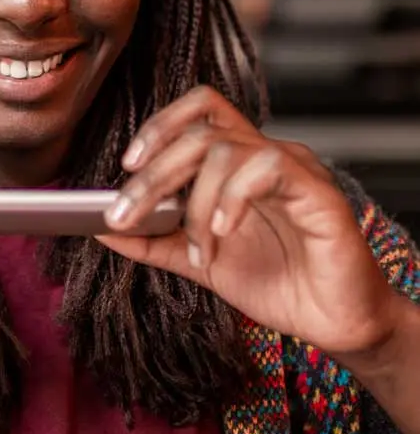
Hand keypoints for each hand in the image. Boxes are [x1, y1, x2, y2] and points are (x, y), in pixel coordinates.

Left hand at [97, 86, 397, 356]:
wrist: (332, 322)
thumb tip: (101, 227)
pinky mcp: (318, 191)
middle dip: (152, 176)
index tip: (127, 164)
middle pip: (197, 133)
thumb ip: (152, 242)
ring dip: (194, 204)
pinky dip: (232, 200)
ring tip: (198, 251)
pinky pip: (267, 168)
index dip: (158, 126)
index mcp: (237, 164)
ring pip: (225, 150)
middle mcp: (263, 157)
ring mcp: (293, 170)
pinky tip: (222, 234)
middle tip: (124, 214)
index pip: (199, 111)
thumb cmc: (276, 283)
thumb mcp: (197, 261)